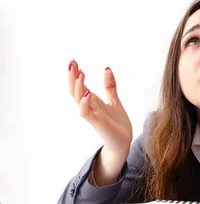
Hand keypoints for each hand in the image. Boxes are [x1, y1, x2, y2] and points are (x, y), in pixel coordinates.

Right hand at [68, 60, 132, 183]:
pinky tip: (88, 92)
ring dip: (78, 86)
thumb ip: (109, 87)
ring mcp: (92, 115)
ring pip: (78, 99)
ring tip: (81, 73)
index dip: (75, 74)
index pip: (79, 85)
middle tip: (72, 62)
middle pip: (74, 90)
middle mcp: (89, 107)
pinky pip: (85, 112)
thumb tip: (106, 68)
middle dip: (72, 77)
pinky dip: (85, 102)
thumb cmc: (117, 124)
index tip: (74, 61)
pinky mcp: (97, 123)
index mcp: (92, 101)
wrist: (124, 142)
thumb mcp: (114, 101)